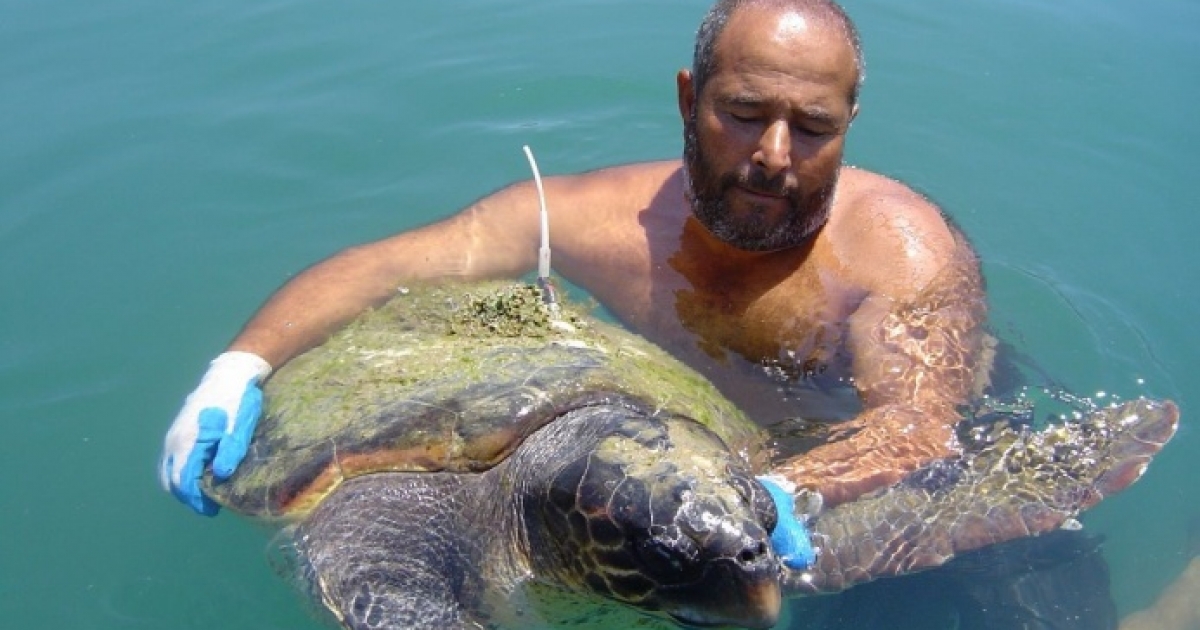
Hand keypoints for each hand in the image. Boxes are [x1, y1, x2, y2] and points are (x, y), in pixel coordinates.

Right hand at [159, 351, 271, 514]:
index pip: (184, 482)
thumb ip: (230, 452)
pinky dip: (178, 474)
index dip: (196, 500)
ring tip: (205, 493)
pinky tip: (197, 476)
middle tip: (210, 505)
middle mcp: (173, 442)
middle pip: (172, 481)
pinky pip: (168, 462)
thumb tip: (221, 475)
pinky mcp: (174, 433)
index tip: (212, 510)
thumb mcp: (240, 427)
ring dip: (182, 486)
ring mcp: (171, 437)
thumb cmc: (237, 402)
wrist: (228, 375)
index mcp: (188, 442)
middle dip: (189, 497)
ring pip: (167, 473)